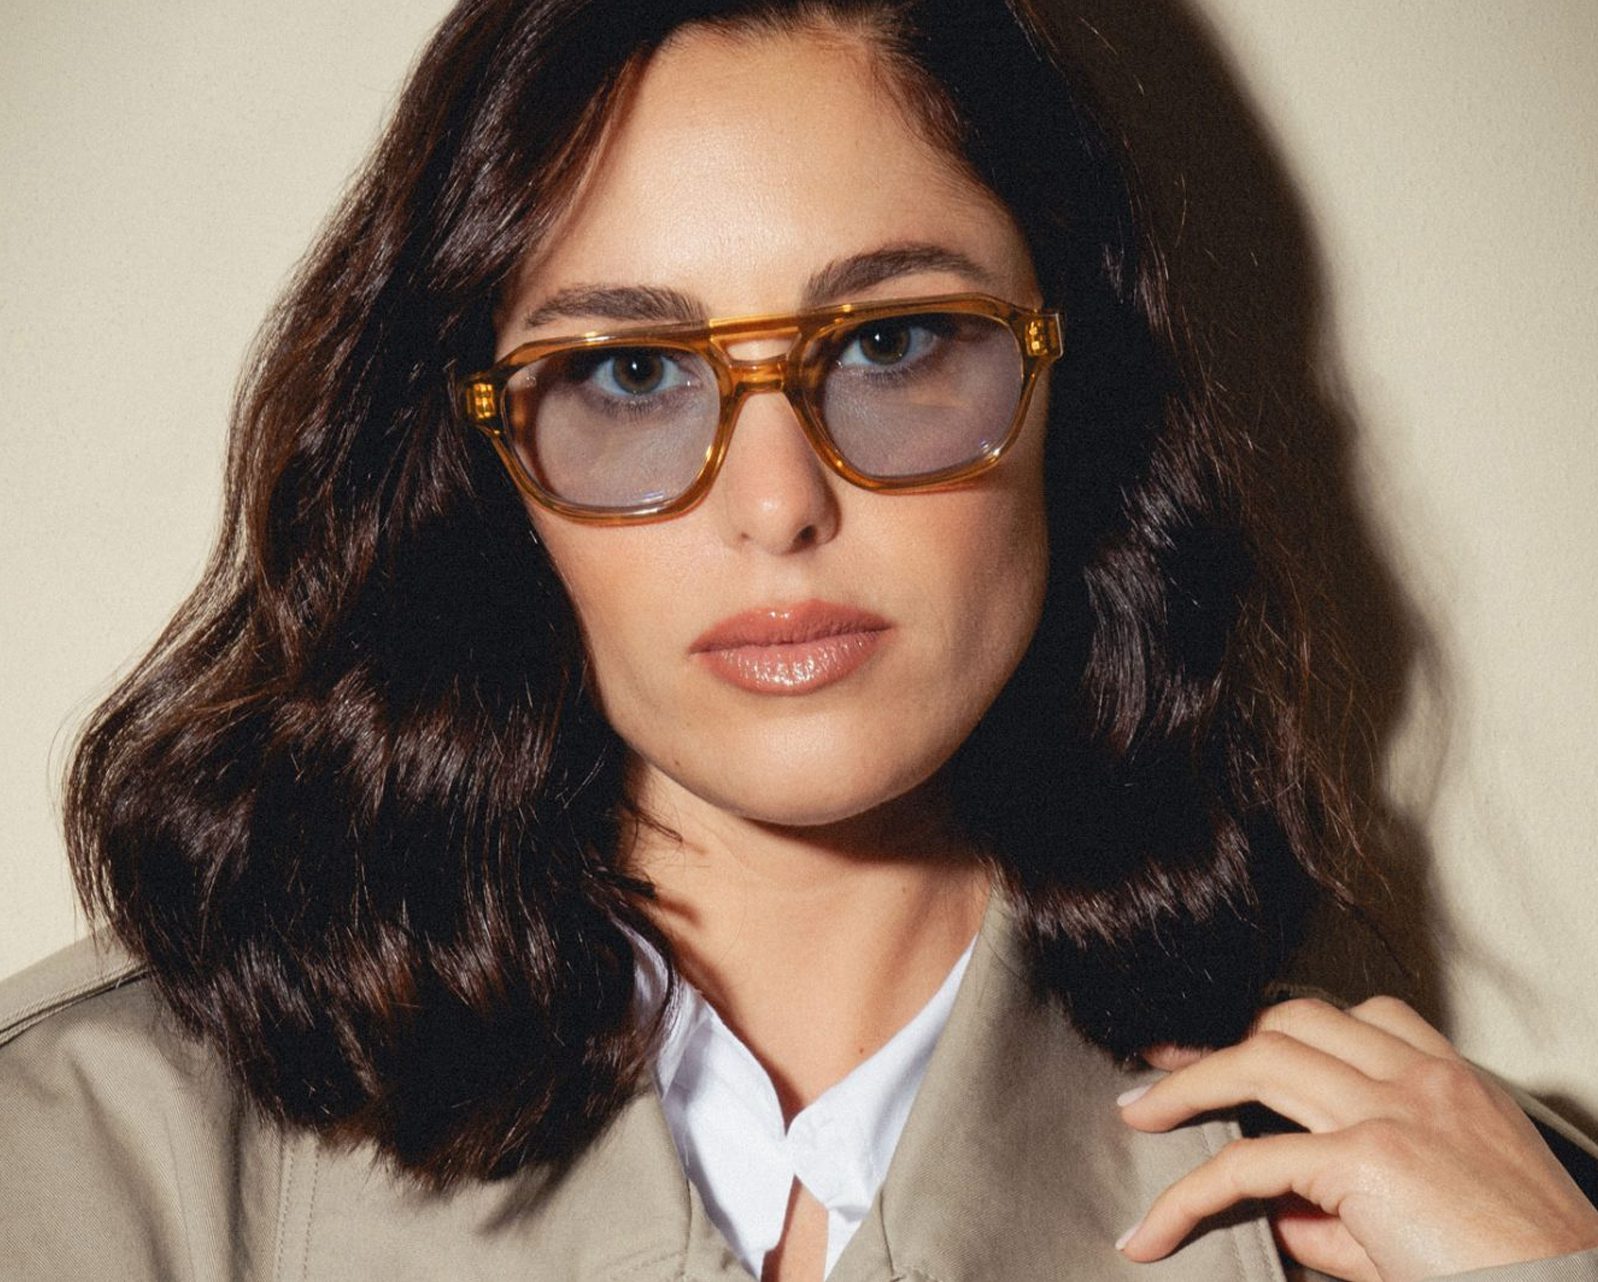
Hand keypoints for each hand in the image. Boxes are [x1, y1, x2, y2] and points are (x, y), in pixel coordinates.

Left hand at [1115, 996, 1597, 1281]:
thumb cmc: (1519, 1271)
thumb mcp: (1430, 1219)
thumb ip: (1345, 1207)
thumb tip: (1276, 1211)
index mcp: (1447, 1078)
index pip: (1351, 1017)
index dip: (1273, 1028)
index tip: (1224, 1051)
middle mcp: (1420, 1077)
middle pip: (1288, 1023)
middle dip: (1213, 1047)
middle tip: (1160, 1074)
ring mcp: (1394, 1109)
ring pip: (1258, 1062)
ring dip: (1183, 1090)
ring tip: (1139, 1118)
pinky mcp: (1370, 1159)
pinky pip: (1246, 1164)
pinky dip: (1186, 1196)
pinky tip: (1154, 1230)